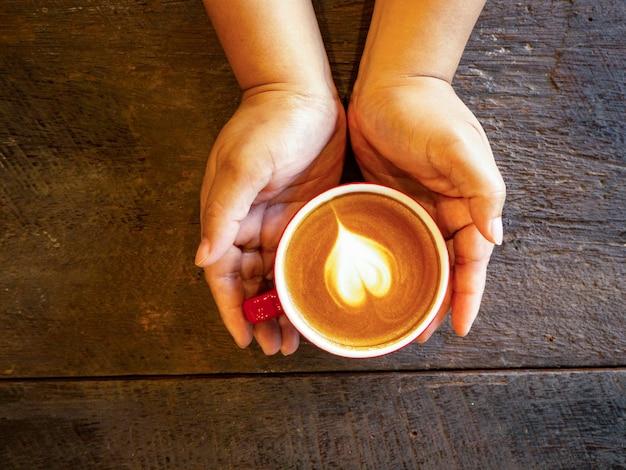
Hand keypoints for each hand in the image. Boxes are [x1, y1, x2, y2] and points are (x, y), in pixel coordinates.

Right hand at [195, 87, 345, 354]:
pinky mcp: (306, 215)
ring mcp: (280, 223)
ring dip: (282, 308)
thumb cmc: (268, 125)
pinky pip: (301, 257)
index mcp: (229, 218)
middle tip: (277, 348)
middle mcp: (252, 227)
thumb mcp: (243, 165)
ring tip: (294, 339)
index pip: (224, 274)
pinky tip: (314, 301)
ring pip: (276, 277)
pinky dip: (303, 282)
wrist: (304, 96)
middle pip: (250, 283)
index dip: (230, 308)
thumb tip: (204, 257)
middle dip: (259, 317)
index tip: (244, 338)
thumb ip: (223, 211)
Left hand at [348, 76, 505, 339]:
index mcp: (468, 203)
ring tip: (399, 321)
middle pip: (446, 267)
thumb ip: (482, 190)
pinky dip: (390, 265)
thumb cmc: (426, 113)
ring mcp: (414, 209)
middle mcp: (444, 211)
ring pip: (419, 261)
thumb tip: (496, 237)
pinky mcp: (386, 203)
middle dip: (439, 302)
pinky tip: (377, 284)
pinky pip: (392, 242)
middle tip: (419, 334)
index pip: (472, 259)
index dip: (469, 294)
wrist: (386, 87)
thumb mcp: (458, 148)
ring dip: (414, 290)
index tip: (461, 327)